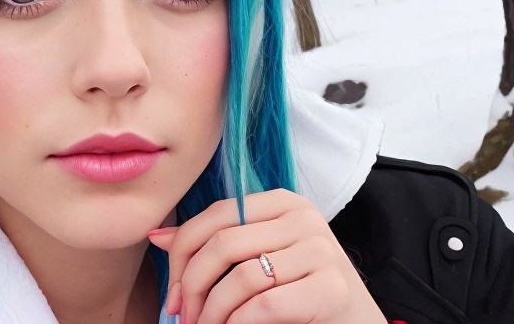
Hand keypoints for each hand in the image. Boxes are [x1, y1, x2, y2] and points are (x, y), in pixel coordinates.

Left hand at [147, 189, 385, 323]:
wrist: (355, 322)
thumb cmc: (300, 290)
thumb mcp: (258, 258)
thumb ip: (214, 245)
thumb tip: (158, 237)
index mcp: (281, 202)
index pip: (215, 216)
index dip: (182, 255)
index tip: (171, 293)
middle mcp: (303, 218)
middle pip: (223, 244)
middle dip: (191, 285)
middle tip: (183, 316)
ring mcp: (321, 250)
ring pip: (241, 277)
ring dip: (213, 312)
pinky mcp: (332, 287)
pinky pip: (265, 304)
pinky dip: (239, 322)